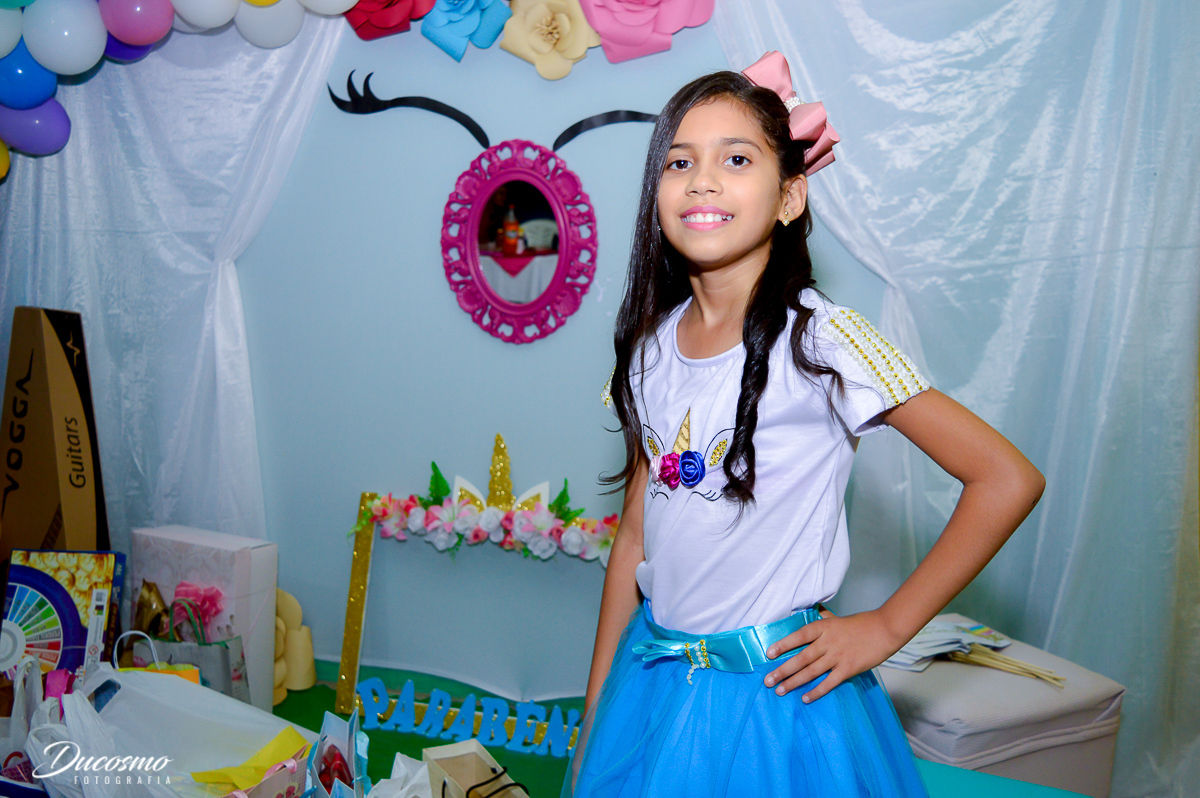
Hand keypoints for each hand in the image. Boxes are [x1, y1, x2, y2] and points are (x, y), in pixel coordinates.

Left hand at [762, 608, 902, 702]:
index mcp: (823, 628)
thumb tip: (813, 613)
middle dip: (782, 670)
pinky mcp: (848, 669)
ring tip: (780, 690)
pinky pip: (829, 683)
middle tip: (768, 680)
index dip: (783, 645)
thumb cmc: (861, 624)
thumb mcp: (837, 618)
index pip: (798, 636)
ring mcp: (837, 657)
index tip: (769, 654)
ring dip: (793, 682)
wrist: (884, 630)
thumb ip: (823, 618)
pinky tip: (805, 698)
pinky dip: (816, 691)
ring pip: (811, 671)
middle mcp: (827, 642)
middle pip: (800, 658)